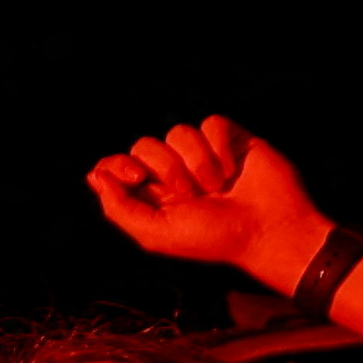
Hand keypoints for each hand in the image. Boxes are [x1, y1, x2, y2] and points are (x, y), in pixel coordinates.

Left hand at [89, 117, 334, 292]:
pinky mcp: (230, 139)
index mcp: (151, 196)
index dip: (118, 165)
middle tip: (189, 193)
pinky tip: (233, 170)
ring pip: (178, 132)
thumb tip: (95, 175)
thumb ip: (119, 208)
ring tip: (217, 187)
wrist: (267, 231)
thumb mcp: (156, 234)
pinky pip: (210, 123)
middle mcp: (173, 172)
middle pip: (145, 145)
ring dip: (197, 162)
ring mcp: (202, 153)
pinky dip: (219, 147)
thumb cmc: (213, 239)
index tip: (135, 177)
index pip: (116, 166)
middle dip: (165, 168)